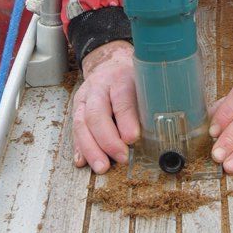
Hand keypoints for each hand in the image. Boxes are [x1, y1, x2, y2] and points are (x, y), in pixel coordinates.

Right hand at [72, 40, 139, 173]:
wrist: (109, 65)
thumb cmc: (131, 79)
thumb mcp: (143, 83)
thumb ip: (148, 103)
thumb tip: (157, 132)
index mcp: (119, 79)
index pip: (121, 99)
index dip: (126, 120)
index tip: (133, 138)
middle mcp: (98, 88)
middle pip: (96, 114)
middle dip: (108, 140)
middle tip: (122, 157)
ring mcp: (84, 99)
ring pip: (81, 124)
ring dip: (91, 148)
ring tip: (102, 167)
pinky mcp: (76, 109)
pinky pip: (74, 130)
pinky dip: (78, 148)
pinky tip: (82, 162)